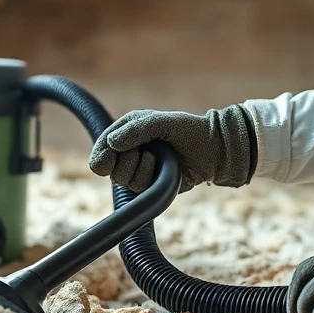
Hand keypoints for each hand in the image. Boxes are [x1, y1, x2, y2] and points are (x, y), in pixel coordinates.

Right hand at [89, 106, 256, 192]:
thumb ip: (135, 129)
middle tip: (145, 150)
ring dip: (140, 168)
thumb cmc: (188, 130)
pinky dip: (149, 178)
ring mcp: (140, 172)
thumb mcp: (161, 122)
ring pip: (123, 181)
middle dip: (127, 159)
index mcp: (126, 134)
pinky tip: (162, 169)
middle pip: (109, 169)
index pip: (101, 151)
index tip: (112, 153)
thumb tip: (112, 143)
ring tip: (157, 157)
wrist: (213, 150)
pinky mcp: (151, 187)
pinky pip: (139, 190)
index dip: (102, 155)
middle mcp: (130, 154)